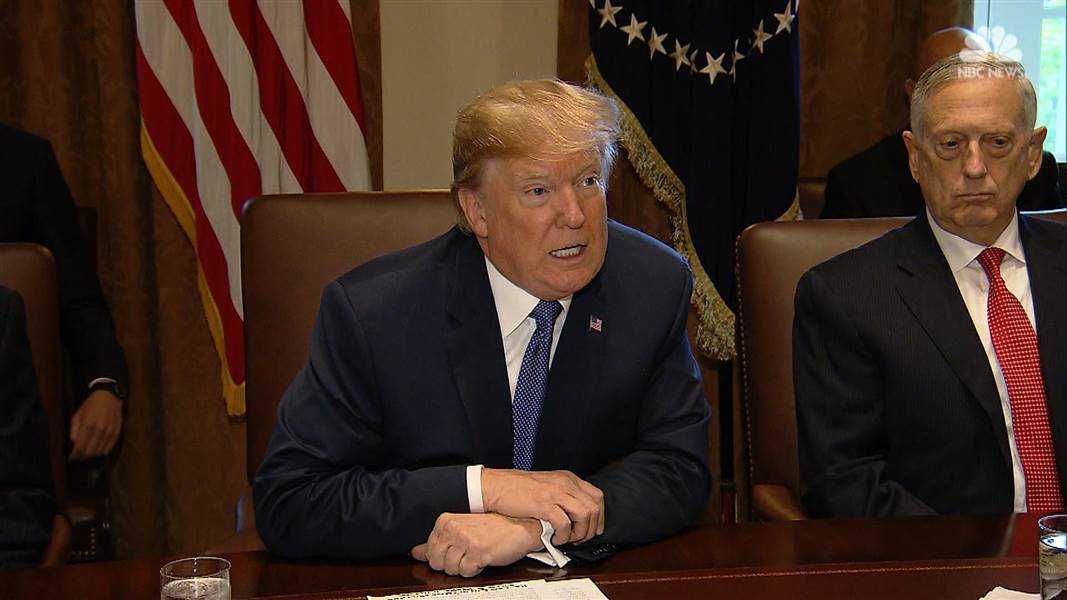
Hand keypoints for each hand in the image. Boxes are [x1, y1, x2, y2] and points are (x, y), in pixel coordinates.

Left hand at [69, 389, 122, 459]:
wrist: (109, 396)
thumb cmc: (90, 405)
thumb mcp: (77, 415)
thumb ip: (74, 431)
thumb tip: (73, 445)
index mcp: (88, 425)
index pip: (80, 448)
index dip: (74, 455)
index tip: (70, 457)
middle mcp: (100, 430)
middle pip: (89, 452)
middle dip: (81, 456)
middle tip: (77, 455)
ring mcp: (110, 432)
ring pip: (99, 453)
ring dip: (91, 455)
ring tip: (86, 452)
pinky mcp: (117, 433)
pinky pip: (108, 449)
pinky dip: (101, 452)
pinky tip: (96, 448)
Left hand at [411, 513, 542, 576]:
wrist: (520, 526)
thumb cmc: (494, 527)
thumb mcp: (462, 529)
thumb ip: (437, 541)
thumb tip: (416, 552)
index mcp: (446, 521)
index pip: (428, 551)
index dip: (443, 556)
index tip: (456, 550)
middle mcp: (454, 529)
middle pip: (437, 562)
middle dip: (451, 564)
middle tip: (466, 553)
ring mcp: (465, 540)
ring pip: (451, 569)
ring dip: (464, 566)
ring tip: (476, 554)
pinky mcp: (478, 552)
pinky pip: (466, 572)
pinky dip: (475, 569)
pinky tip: (482, 558)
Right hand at [481, 468, 603, 544]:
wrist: (497, 486)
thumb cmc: (519, 488)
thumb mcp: (548, 485)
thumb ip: (563, 494)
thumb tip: (576, 513)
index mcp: (568, 478)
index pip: (597, 497)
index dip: (599, 516)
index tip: (593, 529)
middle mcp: (566, 483)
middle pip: (594, 507)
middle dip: (591, 528)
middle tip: (579, 538)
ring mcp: (556, 493)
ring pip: (584, 515)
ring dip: (579, 532)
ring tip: (568, 539)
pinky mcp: (544, 504)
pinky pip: (565, 523)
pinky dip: (564, 535)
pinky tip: (555, 539)